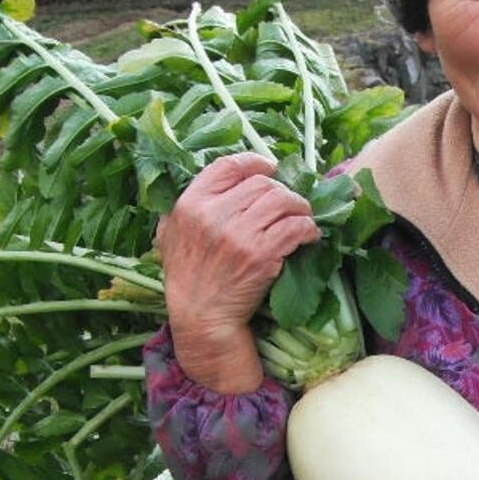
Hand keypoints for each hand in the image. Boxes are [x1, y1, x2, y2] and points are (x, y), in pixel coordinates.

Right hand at [155, 152, 319, 392]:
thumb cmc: (187, 276)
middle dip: (282, 189)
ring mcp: (239, 234)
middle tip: (290, 203)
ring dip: (300, 206)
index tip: (269, 168)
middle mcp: (214, 214)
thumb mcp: (170, 234)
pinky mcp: (262, 255)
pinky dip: (308, 228)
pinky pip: (296, 228)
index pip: (228, 165)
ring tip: (303, 216)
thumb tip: (214, 184)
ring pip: (283, 200)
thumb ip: (184, 206)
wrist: (202, 317)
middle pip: (262, 183)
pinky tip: (309, 235)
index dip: (255, 162)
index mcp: (191, 203)